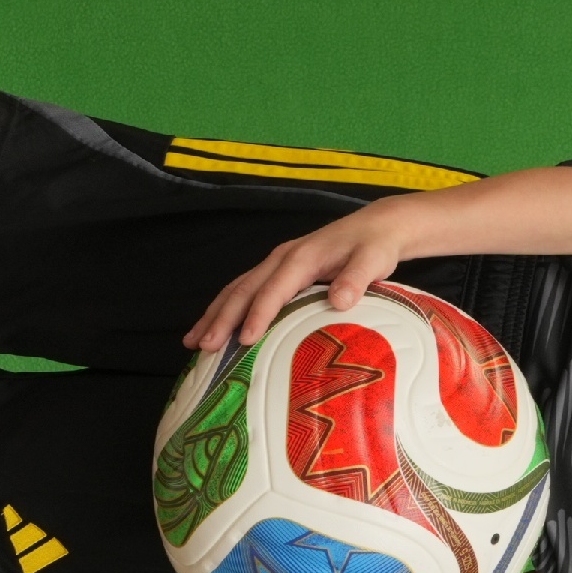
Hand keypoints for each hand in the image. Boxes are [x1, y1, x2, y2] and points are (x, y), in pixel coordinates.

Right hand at [185, 197, 435, 350]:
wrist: (378, 226)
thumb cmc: (375, 245)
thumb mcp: (374, 259)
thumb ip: (357, 278)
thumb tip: (340, 300)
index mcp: (302, 257)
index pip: (274, 289)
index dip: (258, 314)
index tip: (244, 340)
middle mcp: (282, 258)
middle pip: (244, 289)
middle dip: (222, 318)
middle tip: (205, 347)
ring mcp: (278, 263)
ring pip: (238, 289)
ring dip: (215, 315)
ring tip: (193, 342)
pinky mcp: (279, 270)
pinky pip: (246, 289)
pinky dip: (226, 308)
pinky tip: (214, 327)